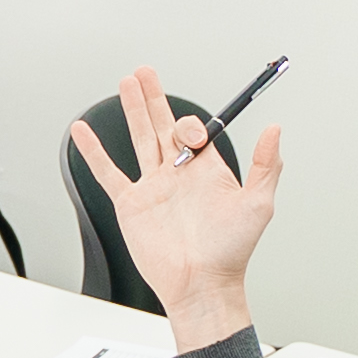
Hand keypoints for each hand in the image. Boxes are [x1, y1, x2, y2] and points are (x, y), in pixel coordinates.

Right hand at [68, 63, 280, 342]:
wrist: (201, 284)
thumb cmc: (231, 252)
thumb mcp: (258, 204)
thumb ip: (265, 165)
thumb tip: (275, 129)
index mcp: (206, 171)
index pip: (195, 131)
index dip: (192, 125)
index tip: (192, 134)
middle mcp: (178, 175)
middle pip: (163, 124)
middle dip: (153, 97)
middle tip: (145, 72)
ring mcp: (153, 187)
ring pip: (139, 138)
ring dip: (132, 110)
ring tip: (126, 83)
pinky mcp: (131, 204)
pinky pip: (108, 172)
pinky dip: (93, 152)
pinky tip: (82, 132)